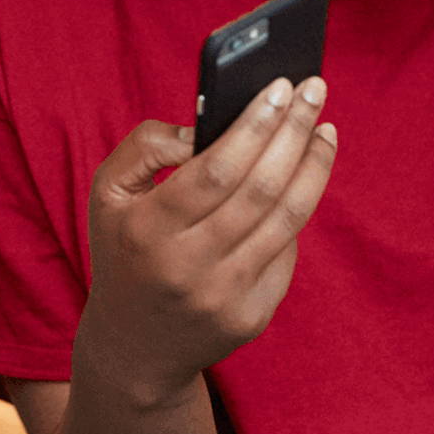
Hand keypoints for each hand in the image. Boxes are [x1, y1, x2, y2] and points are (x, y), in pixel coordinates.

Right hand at [77, 77, 336, 404]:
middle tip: (315, 89)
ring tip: (324, 129)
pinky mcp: (251, 317)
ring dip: (314, 166)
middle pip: (259, 191)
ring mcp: (223, 298)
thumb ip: (145, 146)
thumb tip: (206, 128)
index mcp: (147, 232)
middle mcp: (187, 269)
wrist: (134, 346)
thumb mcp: (108, 193)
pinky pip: (286, 251)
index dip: (254, 127)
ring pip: (286, 220)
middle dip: (294, 132)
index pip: (214, 171)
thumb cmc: (126, 248)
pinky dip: (297, 208)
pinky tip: (302, 177)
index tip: (281, 87)